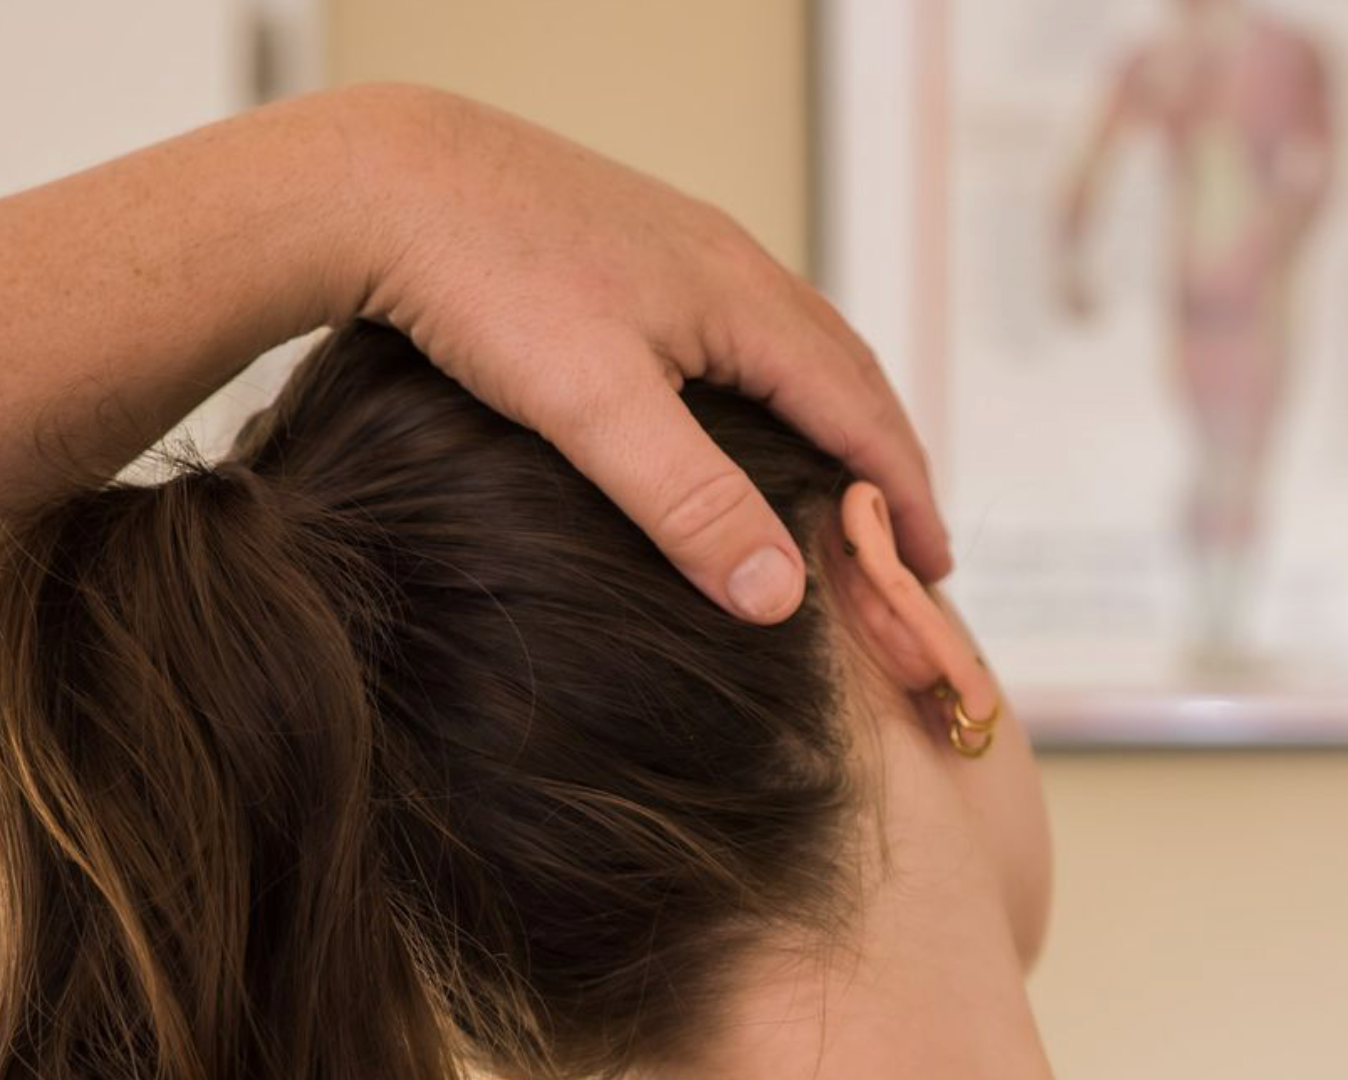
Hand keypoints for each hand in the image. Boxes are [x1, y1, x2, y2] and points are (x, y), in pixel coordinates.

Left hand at [348, 84, 949, 621]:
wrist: (378, 176)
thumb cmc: (483, 279)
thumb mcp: (596, 411)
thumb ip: (694, 506)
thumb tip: (782, 598)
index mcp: (747, 303)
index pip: (863, 414)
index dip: (906, 498)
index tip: (931, 569)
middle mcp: (732, 266)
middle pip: (850, 372)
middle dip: (889, 458)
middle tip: (910, 536)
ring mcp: (684, 250)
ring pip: (799, 342)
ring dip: (839, 417)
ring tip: (849, 481)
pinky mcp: (635, 249)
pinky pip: (745, 326)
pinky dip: (780, 385)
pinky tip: (747, 412)